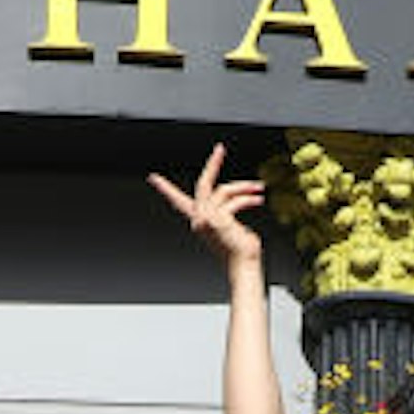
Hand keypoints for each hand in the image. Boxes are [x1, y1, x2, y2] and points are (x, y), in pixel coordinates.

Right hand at [146, 145, 266, 273]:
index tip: (154, 178)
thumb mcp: (231, 224)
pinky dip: (248, 198)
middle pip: (202, 183)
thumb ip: (227, 208)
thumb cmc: (240, 249)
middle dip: (213, 164)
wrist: (243, 265)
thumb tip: (242, 193)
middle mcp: (199, 219)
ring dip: (244, 188)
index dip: (166, 189)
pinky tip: (257, 199)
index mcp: (199, 221)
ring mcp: (207, 219)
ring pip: (224, 190)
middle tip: (220, 149)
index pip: (178, 201)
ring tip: (258, 189)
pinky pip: (234, 201)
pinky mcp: (217, 220)